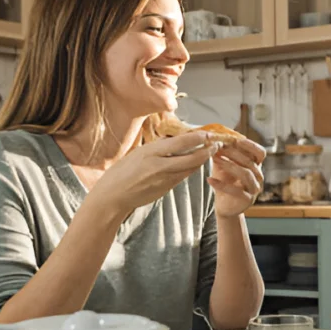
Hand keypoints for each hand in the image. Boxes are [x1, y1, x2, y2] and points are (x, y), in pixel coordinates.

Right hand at [89, 131, 218, 217]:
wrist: (113, 196)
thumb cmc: (122, 171)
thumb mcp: (138, 153)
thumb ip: (157, 147)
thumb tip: (174, 139)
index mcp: (151, 153)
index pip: (181, 143)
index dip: (198, 138)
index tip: (208, 133)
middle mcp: (160, 166)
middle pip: (192, 158)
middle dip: (208, 151)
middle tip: (216, 144)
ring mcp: (164, 180)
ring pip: (190, 169)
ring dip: (201, 160)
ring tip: (209, 151)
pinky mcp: (166, 189)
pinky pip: (182, 177)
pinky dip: (190, 169)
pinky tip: (194, 163)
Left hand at [209, 138, 265, 216]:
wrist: (225, 205)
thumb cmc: (226, 182)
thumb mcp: (224, 165)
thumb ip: (223, 153)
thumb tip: (215, 138)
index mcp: (256, 166)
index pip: (260, 153)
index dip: (250, 145)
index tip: (235, 140)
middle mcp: (258, 177)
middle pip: (250, 161)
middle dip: (233, 153)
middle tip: (218, 147)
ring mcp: (254, 189)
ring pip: (246, 174)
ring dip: (229, 165)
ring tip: (214, 159)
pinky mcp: (247, 200)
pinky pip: (236, 191)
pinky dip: (221, 184)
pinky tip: (209, 179)